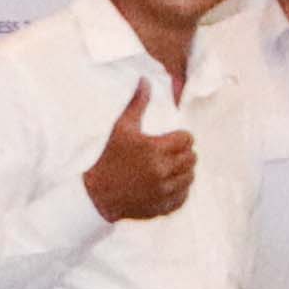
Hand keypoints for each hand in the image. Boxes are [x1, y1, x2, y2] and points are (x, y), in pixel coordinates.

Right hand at [84, 80, 199, 223]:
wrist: (96, 194)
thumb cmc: (108, 157)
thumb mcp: (121, 129)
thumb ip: (136, 105)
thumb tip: (145, 81)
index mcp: (155, 149)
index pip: (187, 139)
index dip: (180, 138)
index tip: (170, 140)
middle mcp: (162, 171)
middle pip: (191, 158)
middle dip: (183, 153)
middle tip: (169, 153)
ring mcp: (163, 191)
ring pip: (190, 177)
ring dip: (183, 171)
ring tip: (168, 168)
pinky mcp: (163, 206)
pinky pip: (184, 196)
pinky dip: (179, 190)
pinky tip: (165, 184)